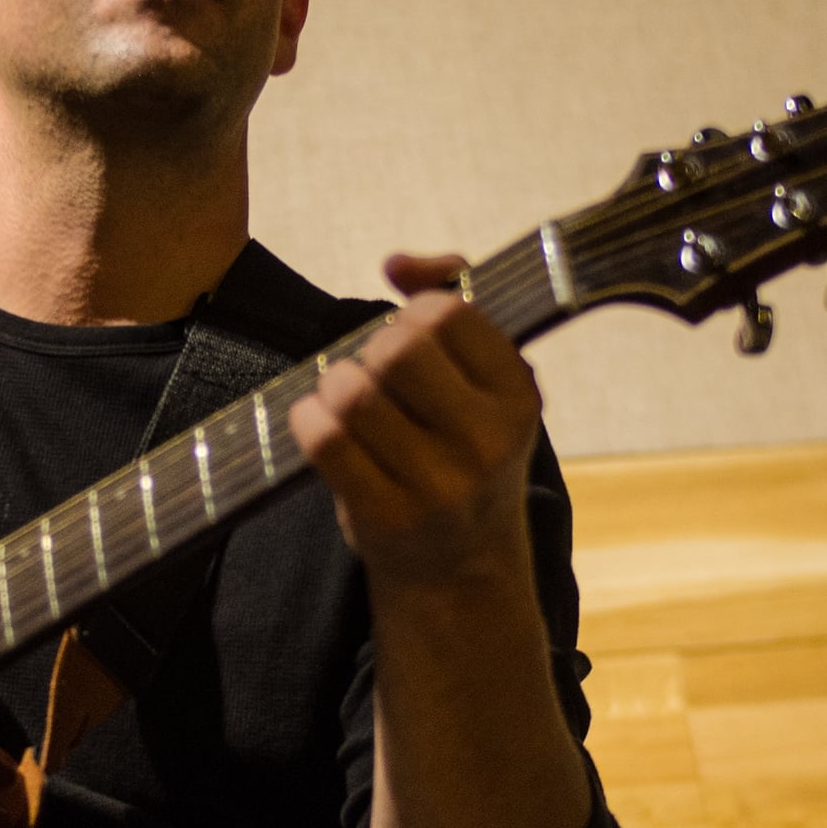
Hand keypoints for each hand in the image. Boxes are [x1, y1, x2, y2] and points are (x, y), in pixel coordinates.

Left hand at [289, 252, 542, 584]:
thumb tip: (396, 262)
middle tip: (374, 371)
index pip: (449, 314)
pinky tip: (320, 424)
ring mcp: (436, 485)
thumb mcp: (487, 381)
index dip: (414, 312)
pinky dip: (308, 420)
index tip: (410, 333)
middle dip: (371, 349)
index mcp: (518, 396)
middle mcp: (486, 442)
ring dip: (333, 385)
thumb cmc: (465, 451)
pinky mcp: (386, 516)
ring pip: (352, 393)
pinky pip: (323, 441)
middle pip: (397, 350)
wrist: (461, 565)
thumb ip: (453, 297)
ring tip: (345, 399)